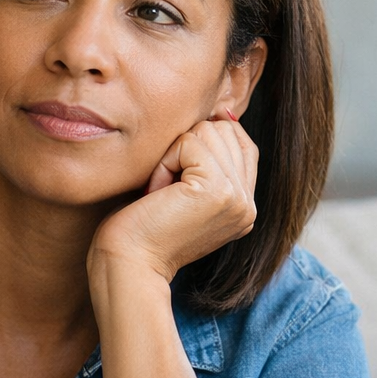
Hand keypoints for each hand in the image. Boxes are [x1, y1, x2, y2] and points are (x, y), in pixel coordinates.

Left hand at [87, 112, 258, 284]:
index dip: (201, 143)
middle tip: (165, 191)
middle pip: (224, 130)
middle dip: (184, 149)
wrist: (128, 264)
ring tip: (162, 193)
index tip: (174, 178)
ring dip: (172, 155)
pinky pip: (190, 142)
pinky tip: (157, 193)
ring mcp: (239, 198)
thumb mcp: (183, 191)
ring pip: (208, 131)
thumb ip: (207, 161)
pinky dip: (165, 162)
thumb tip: (219, 113)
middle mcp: (249, 204)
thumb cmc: (140, 227)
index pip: (239, 140)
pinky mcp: (219, 190)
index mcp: (245, 206)